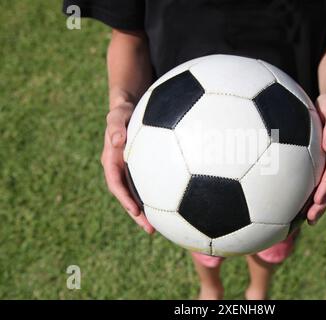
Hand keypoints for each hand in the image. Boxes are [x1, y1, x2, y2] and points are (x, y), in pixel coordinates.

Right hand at [101, 103, 154, 233]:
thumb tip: (116, 140)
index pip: (115, 184)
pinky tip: (178, 203)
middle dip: (137, 215)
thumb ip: (115, 126)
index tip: (135, 211)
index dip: (124, 199)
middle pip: (128, 197)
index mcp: (111, 161)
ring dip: (149, 210)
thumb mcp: (117, 115)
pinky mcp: (145, 168)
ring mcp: (133, 170)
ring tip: (164, 226)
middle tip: (150, 230)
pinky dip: (160, 195)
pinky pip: (152, 184)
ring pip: (140, 194)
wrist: (130, 107)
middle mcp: (122, 169)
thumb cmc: (123, 110)